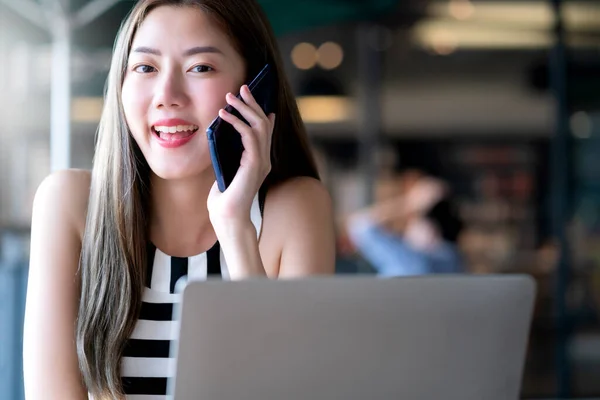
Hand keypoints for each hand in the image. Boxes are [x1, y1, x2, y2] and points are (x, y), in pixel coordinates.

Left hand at [207, 85, 274, 229]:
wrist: (227, 217)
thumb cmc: (223, 199)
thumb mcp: (224, 169)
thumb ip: (228, 154)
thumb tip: (221, 135)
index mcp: (259, 161)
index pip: (265, 131)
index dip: (260, 112)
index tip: (250, 97)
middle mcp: (265, 159)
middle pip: (265, 123)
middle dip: (253, 103)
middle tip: (242, 88)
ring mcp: (262, 161)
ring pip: (260, 125)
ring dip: (245, 108)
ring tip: (230, 97)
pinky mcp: (255, 163)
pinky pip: (249, 135)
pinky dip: (236, 122)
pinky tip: (224, 115)